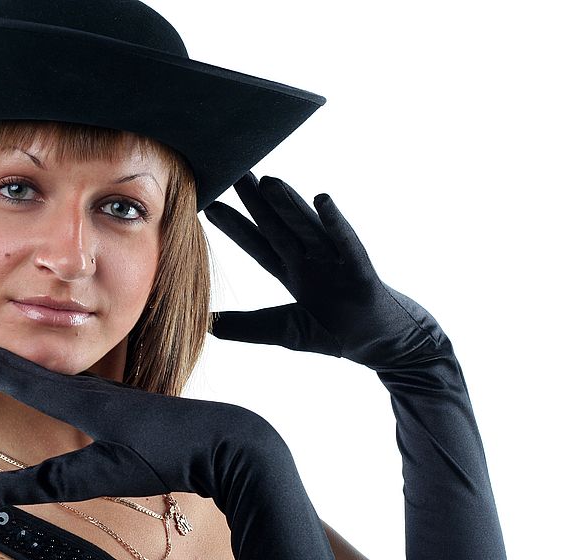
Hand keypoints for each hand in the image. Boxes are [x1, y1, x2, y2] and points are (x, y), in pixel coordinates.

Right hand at [0, 343, 341, 559]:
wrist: (224, 439)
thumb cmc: (168, 456)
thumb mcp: (107, 474)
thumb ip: (53, 482)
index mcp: (87, 403)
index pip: (29, 383)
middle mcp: (98, 393)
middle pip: (40, 374)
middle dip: (5, 363)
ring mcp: (116, 397)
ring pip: (61, 378)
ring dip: (30, 371)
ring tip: (11, 366)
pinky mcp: (130, 406)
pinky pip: (82, 387)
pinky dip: (58, 382)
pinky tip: (69, 390)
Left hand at [203, 173, 450, 368]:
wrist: (390, 350)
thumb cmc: (340, 337)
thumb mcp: (285, 333)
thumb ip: (247, 327)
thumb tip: (206, 325)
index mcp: (294, 275)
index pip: (259, 246)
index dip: (235, 228)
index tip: (210, 206)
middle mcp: (313, 263)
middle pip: (279, 229)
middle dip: (256, 203)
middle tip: (234, 172)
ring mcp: (338, 265)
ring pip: (308, 230)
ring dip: (289, 206)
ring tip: (268, 180)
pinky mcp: (363, 274)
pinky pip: (348, 244)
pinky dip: (335, 223)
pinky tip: (322, 199)